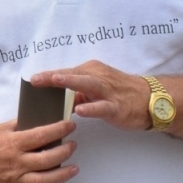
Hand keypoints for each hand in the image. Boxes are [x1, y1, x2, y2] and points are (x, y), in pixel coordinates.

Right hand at [0, 118, 79, 182]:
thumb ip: (20, 125)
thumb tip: (42, 120)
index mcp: (13, 144)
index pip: (43, 135)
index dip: (60, 129)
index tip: (71, 125)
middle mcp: (17, 163)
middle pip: (49, 158)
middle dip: (66, 150)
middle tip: (72, 145)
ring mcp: (17, 181)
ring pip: (48, 180)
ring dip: (65, 174)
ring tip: (74, 168)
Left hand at [32, 61, 150, 131]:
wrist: (151, 99)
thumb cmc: (119, 94)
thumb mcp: (94, 91)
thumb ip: (74, 95)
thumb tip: (53, 102)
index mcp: (90, 72)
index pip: (65, 73)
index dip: (48, 76)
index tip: (30, 80)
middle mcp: (98, 77)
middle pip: (73, 75)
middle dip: (53, 76)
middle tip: (35, 80)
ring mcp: (108, 91)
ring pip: (87, 84)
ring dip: (71, 82)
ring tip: (55, 81)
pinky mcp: (116, 106)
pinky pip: (102, 106)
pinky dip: (91, 107)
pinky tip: (80, 110)